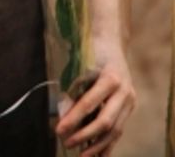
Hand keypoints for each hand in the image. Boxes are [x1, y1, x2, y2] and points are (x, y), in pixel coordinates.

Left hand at [55, 39, 135, 155]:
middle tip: (67, 143)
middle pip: (106, 121)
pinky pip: (119, 129)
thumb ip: (71, 90)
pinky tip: (98, 156)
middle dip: (85, 136)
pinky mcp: (129, 107)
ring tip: (81, 156)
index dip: (73, 119)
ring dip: (98, 145)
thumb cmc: (87, 51)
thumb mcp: (77, 65)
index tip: (58, 130)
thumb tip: (62, 117)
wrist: (110, 42)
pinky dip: (109, 144)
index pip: (89, 104)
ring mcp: (129, 100)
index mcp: (110, 78)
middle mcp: (124, 91)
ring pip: (115, 129)